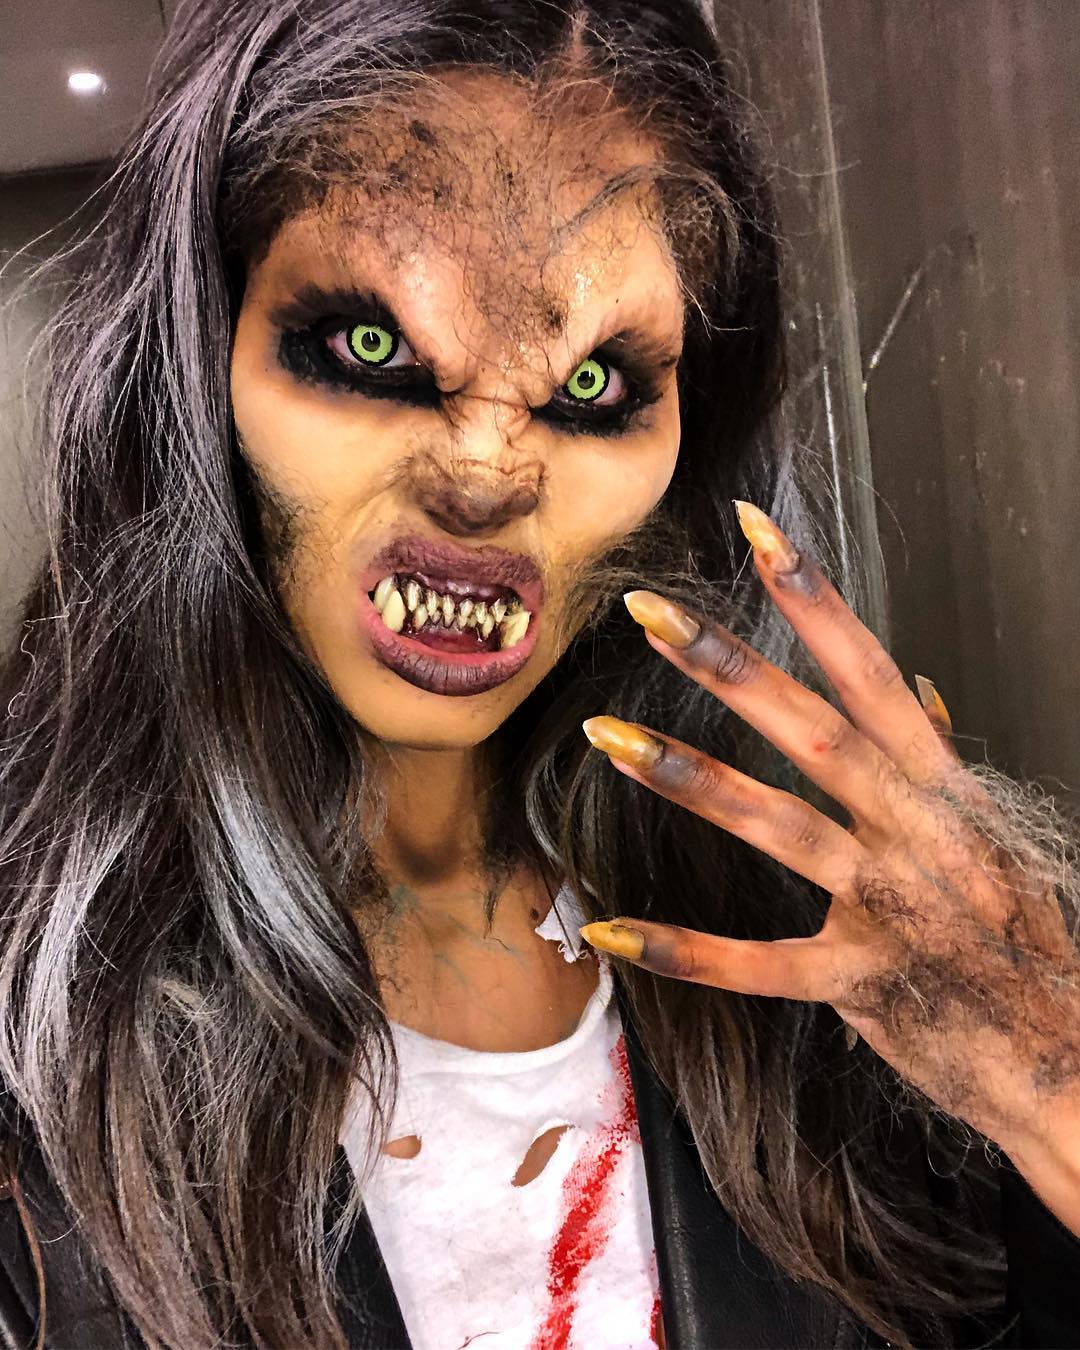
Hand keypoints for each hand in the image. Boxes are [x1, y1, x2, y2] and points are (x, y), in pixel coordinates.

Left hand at [579, 500, 1079, 1159]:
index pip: (873, 675)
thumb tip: (921, 692)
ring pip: (783, 826)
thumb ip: (944, 766)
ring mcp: (894, 907)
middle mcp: (921, 834)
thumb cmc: (1030, 944)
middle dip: (730, 667)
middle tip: (649, 613)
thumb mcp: (1000, 837)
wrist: (1073, 1059)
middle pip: (816, 731)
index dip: (817, 603)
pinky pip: (761, 963)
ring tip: (608, 736)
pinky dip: (687, 950)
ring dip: (691, 776)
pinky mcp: (866, 982)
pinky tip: (612, 932)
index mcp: (948, 791)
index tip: (757, 536)